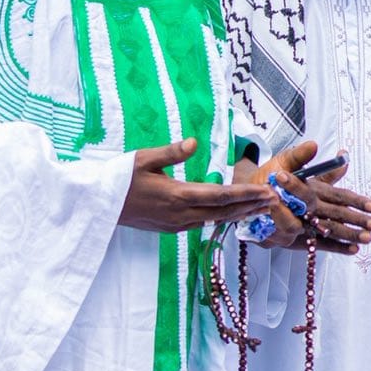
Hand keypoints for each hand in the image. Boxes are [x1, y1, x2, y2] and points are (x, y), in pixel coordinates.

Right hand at [120, 138, 276, 233]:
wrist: (96, 206)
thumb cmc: (118, 178)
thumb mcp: (142, 159)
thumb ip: (171, 152)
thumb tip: (195, 142)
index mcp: (178, 196)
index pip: (221, 196)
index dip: (247, 194)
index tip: (267, 192)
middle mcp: (181, 214)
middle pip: (224, 212)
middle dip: (250, 206)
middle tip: (275, 200)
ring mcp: (176, 225)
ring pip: (215, 220)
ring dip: (239, 214)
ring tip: (260, 208)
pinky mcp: (170, 229)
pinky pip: (202, 225)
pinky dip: (221, 219)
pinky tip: (230, 215)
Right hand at [250, 140, 370, 254]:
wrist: (244, 198)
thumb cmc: (267, 178)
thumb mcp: (283, 162)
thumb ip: (302, 157)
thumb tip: (320, 147)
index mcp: (304, 188)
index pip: (334, 194)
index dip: (354, 200)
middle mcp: (301, 209)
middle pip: (333, 215)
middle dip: (355, 221)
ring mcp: (296, 225)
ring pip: (326, 231)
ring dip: (347, 236)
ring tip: (367, 240)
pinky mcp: (292, 237)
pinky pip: (316, 243)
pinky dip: (334, 247)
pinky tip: (352, 250)